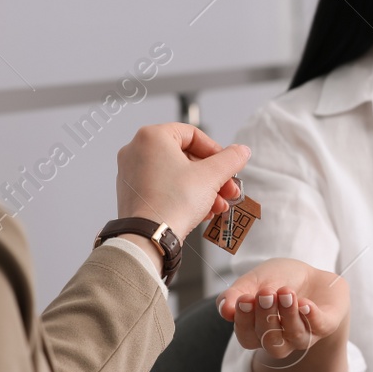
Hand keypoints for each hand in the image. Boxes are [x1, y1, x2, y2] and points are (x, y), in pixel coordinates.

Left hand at [115, 123, 248, 241]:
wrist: (149, 237)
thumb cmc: (173, 203)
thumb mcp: (211, 176)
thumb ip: (231, 159)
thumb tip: (240, 151)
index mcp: (152, 137)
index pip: (193, 134)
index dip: (216, 150)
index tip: (227, 164)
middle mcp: (137, 151)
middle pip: (186, 157)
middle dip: (213, 176)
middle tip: (228, 188)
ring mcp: (132, 173)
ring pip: (177, 175)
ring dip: (203, 188)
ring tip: (219, 204)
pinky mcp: (132, 194)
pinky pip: (164, 188)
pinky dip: (185, 196)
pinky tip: (203, 211)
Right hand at [220, 258, 349, 363]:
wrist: (310, 275)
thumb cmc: (277, 282)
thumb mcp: (253, 281)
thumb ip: (236, 294)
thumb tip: (225, 310)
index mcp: (259, 332)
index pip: (247, 337)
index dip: (244, 321)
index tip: (245, 298)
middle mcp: (281, 339)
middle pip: (271, 341)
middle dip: (267, 317)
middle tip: (266, 292)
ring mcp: (305, 334)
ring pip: (296, 337)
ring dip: (289, 314)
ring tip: (285, 292)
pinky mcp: (326, 324)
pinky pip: (320, 327)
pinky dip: (311, 316)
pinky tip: (304, 303)